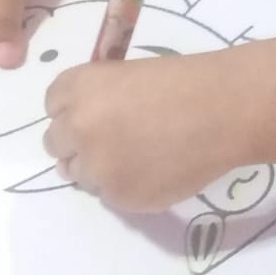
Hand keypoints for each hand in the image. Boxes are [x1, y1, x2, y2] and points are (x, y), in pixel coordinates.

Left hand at [43, 33, 275, 212]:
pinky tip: (154, 170)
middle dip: (78, 142)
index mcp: (78, 87)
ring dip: (98, 168)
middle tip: (112, 140)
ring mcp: (96, 167)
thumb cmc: (183, 82)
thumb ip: (96, 100)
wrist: (222, 111)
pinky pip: (108, 196)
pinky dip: (125, 187)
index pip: (53, 105)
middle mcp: (76, 127)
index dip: (75, 110)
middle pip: (56, 143)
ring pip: (79, 174)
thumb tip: (84, 130)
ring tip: (137, 156)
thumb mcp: (126, 76)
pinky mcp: (119, 198)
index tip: (96, 112)